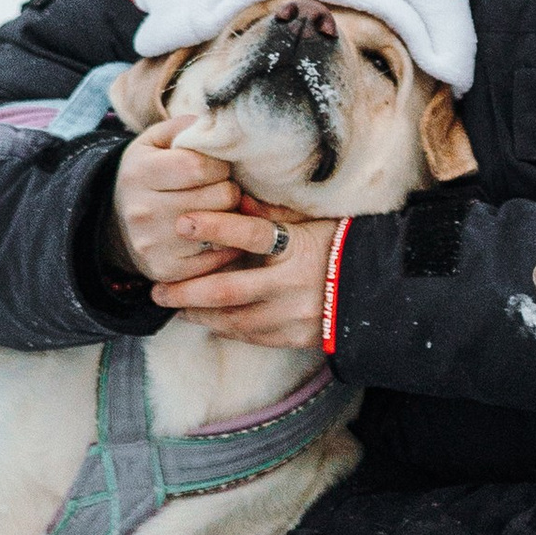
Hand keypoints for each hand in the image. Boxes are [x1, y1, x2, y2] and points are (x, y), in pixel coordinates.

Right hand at [111, 122, 278, 284]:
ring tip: (220, 209)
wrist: (119, 223)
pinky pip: (219, 257)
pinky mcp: (166, 272)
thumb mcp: (156, 141)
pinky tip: (217, 234)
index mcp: (140, 172)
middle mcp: (142, 211)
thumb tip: (217, 124)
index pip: (200, 166)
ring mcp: (153, 245)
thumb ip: (185, 126)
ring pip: (222, 228)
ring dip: (231, 217)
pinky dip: (227, 244)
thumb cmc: (150, 174)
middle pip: (218, 197)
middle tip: (221, 188)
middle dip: (229, 190)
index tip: (218, 167)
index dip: (220, 165)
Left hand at [150, 206, 341, 350]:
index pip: (251, 235)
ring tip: (175, 308)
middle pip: (228, 290)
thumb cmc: (342, 247)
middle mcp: (292, 284)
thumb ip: (275, 213)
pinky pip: (251, 336)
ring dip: (199, 315)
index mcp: (298, 247)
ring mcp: (292, 315)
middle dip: (187, 291)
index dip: (216, 228)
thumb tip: (239, 196)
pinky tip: (207, 323)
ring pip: (233, 319)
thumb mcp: (313, 223)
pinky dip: (225, 328)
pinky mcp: (294, 338)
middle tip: (157, 290)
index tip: (183, 222)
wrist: (379, 291)